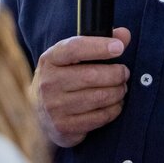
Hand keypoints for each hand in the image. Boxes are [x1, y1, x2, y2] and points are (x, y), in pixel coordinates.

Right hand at [31, 27, 130, 147]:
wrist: (39, 112)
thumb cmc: (63, 77)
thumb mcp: (72, 57)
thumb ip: (98, 43)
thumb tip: (124, 35)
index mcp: (49, 60)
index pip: (75, 48)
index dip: (99, 47)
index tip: (119, 47)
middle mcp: (48, 83)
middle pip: (92, 75)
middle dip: (116, 74)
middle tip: (124, 73)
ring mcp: (54, 107)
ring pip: (99, 97)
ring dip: (118, 92)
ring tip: (121, 88)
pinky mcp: (64, 127)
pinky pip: (99, 117)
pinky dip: (113, 109)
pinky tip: (115, 104)